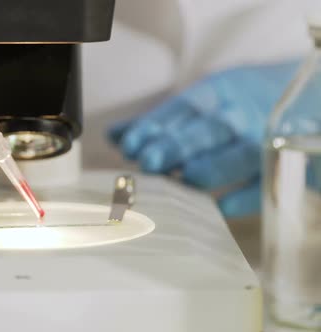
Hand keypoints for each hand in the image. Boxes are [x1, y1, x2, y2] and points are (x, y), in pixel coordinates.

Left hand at [108, 61, 299, 218]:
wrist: (302, 93)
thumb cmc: (236, 105)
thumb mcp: (201, 102)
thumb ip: (158, 122)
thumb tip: (113, 135)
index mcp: (215, 94)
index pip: (181, 108)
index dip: (154, 127)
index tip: (128, 146)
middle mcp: (239, 115)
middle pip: (208, 129)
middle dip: (177, 145)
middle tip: (150, 162)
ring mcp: (264, 140)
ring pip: (239, 153)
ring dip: (210, 167)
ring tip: (183, 180)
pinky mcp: (285, 167)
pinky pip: (268, 183)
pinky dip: (245, 197)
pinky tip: (219, 209)